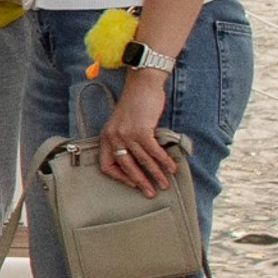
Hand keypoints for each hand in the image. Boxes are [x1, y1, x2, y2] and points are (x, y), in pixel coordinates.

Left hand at [97, 66, 178, 193]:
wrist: (142, 85)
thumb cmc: (135, 105)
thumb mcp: (123, 124)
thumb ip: (126, 140)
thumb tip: (140, 161)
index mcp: (106, 137)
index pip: (106, 165)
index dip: (119, 177)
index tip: (132, 183)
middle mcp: (113, 138)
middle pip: (126, 167)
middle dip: (140, 182)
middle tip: (151, 192)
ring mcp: (127, 134)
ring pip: (142, 161)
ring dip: (155, 174)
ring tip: (164, 184)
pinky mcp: (141, 130)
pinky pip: (153, 151)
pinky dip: (163, 161)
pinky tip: (171, 167)